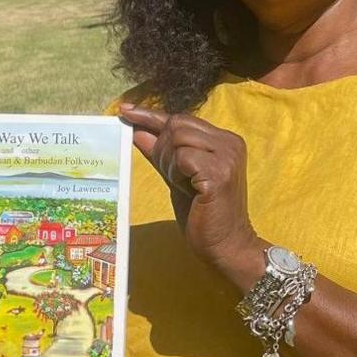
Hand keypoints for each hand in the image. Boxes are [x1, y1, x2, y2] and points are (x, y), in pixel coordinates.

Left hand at [118, 103, 258, 269]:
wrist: (226, 246)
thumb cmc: (202, 213)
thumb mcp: (177, 176)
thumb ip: (160, 152)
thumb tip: (135, 129)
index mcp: (224, 140)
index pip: (181, 118)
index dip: (152, 115)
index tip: (126, 110)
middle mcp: (229, 143)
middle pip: (177, 125)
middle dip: (163, 149)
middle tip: (173, 177)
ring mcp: (227, 156)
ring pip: (177, 139)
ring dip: (170, 164)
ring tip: (184, 185)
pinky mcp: (219, 173)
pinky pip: (183, 158)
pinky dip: (176, 174)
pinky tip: (190, 190)